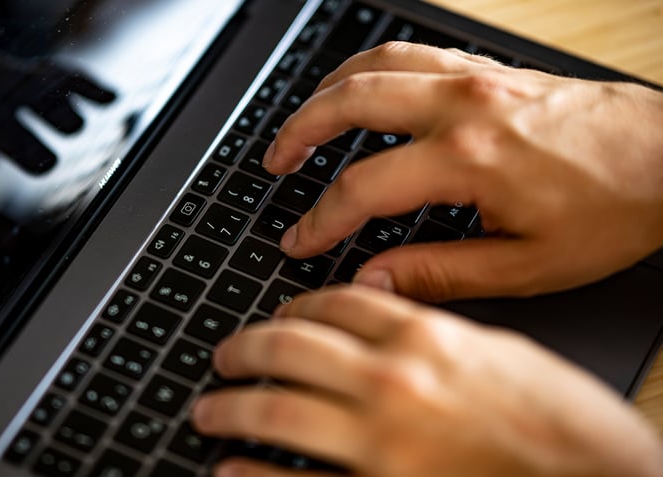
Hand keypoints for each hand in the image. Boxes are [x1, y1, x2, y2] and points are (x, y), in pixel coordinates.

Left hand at [192, 285, 662, 476]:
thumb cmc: (569, 426)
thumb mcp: (503, 354)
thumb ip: (436, 334)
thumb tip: (383, 321)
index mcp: (429, 337)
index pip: (338, 304)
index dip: (298, 305)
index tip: (281, 313)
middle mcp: (396, 382)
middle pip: (293, 347)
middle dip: (247, 348)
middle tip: (226, 354)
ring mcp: (384, 443)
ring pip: (280, 410)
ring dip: (233, 405)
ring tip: (211, 407)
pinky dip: (253, 476)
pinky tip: (229, 470)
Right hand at [263, 42, 662, 300]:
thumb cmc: (613, 209)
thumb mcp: (526, 265)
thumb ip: (438, 273)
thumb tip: (374, 280)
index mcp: (468, 159)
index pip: (361, 187)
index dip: (319, 219)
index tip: (298, 240)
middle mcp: (463, 106)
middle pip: (351, 103)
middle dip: (299, 133)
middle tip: (274, 164)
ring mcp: (475, 78)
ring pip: (374, 65)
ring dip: (325, 92)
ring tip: (299, 123)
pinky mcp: (488, 70)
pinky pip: (411, 53)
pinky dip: (369, 70)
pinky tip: (358, 90)